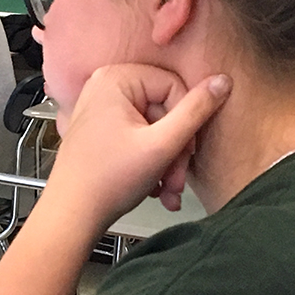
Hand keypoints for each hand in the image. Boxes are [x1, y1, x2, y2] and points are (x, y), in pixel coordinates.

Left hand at [50, 64, 230, 228]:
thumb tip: (222, 81)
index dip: (187, 122)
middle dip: (177, 150)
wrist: (72, 214)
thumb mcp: (161, 145)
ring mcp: (101, 109)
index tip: (186, 152)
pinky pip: (139, 137)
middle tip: (176, 178)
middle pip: (165, 110)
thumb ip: (196, 111)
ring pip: (155, 128)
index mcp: (115, 79)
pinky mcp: (102, 129)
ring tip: (166, 188)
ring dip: (167, 161)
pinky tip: (154, 187)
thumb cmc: (105, 181)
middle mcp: (105, 87)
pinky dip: (151, 162)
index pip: (175, 87)